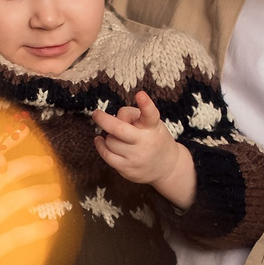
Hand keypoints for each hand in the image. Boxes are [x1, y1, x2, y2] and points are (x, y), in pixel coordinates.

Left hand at [91, 92, 196, 207]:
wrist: (167, 168)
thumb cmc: (154, 139)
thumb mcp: (151, 123)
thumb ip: (132, 117)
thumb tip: (110, 121)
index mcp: (153, 127)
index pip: (150, 114)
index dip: (145, 104)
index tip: (140, 94)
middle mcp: (145, 142)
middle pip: (118, 129)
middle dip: (103, 119)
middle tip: (96, 114)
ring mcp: (135, 158)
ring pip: (110, 141)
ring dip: (109, 136)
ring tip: (116, 136)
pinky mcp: (127, 170)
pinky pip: (106, 155)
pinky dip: (101, 146)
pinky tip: (100, 140)